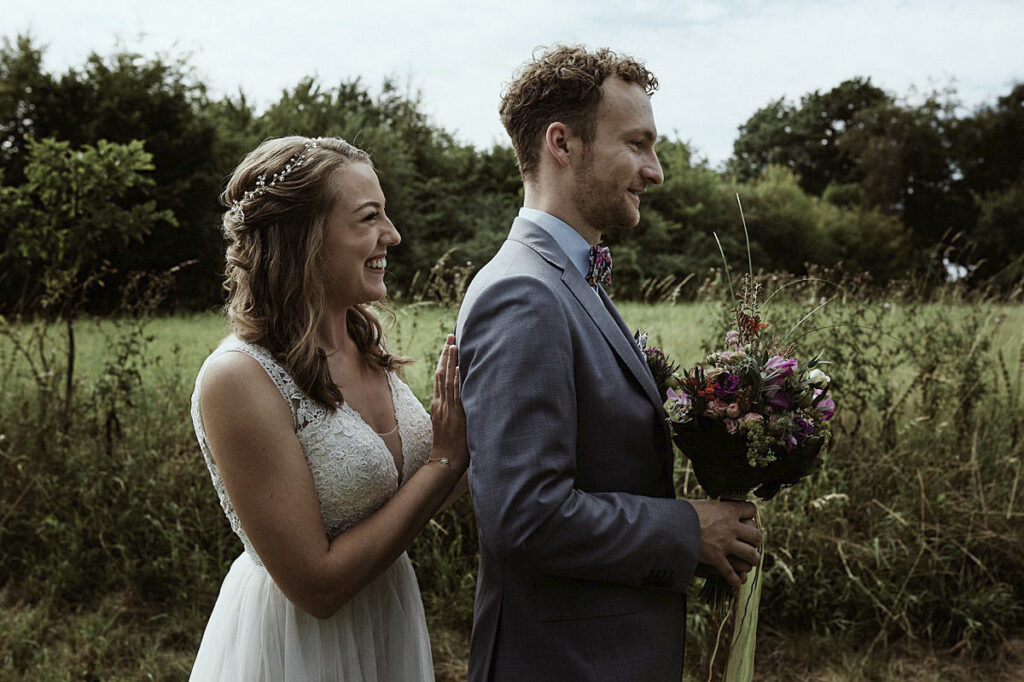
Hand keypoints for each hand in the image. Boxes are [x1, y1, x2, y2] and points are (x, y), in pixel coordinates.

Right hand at [430, 334, 467, 473]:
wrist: (445, 461)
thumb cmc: (450, 445)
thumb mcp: (447, 424)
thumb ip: (451, 410)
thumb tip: (460, 400)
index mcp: (438, 404)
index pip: (440, 377)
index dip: (443, 360)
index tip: (448, 345)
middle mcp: (441, 403)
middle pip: (442, 373)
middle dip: (447, 353)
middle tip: (451, 335)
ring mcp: (448, 408)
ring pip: (448, 380)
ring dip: (451, 361)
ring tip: (454, 344)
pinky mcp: (455, 414)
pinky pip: (457, 394)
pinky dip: (458, 380)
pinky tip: (461, 367)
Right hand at [690, 499, 761, 589]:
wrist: (669, 524)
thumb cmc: (682, 512)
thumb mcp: (702, 504)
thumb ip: (714, 509)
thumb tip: (715, 510)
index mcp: (727, 510)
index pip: (751, 509)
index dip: (750, 514)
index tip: (746, 518)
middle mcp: (731, 527)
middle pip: (757, 535)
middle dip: (756, 540)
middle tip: (751, 543)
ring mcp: (725, 544)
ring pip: (751, 555)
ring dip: (753, 559)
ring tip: (751, 561)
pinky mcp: (716, 558)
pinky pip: (732, 573)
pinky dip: (736, 580)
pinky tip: (737, 581)